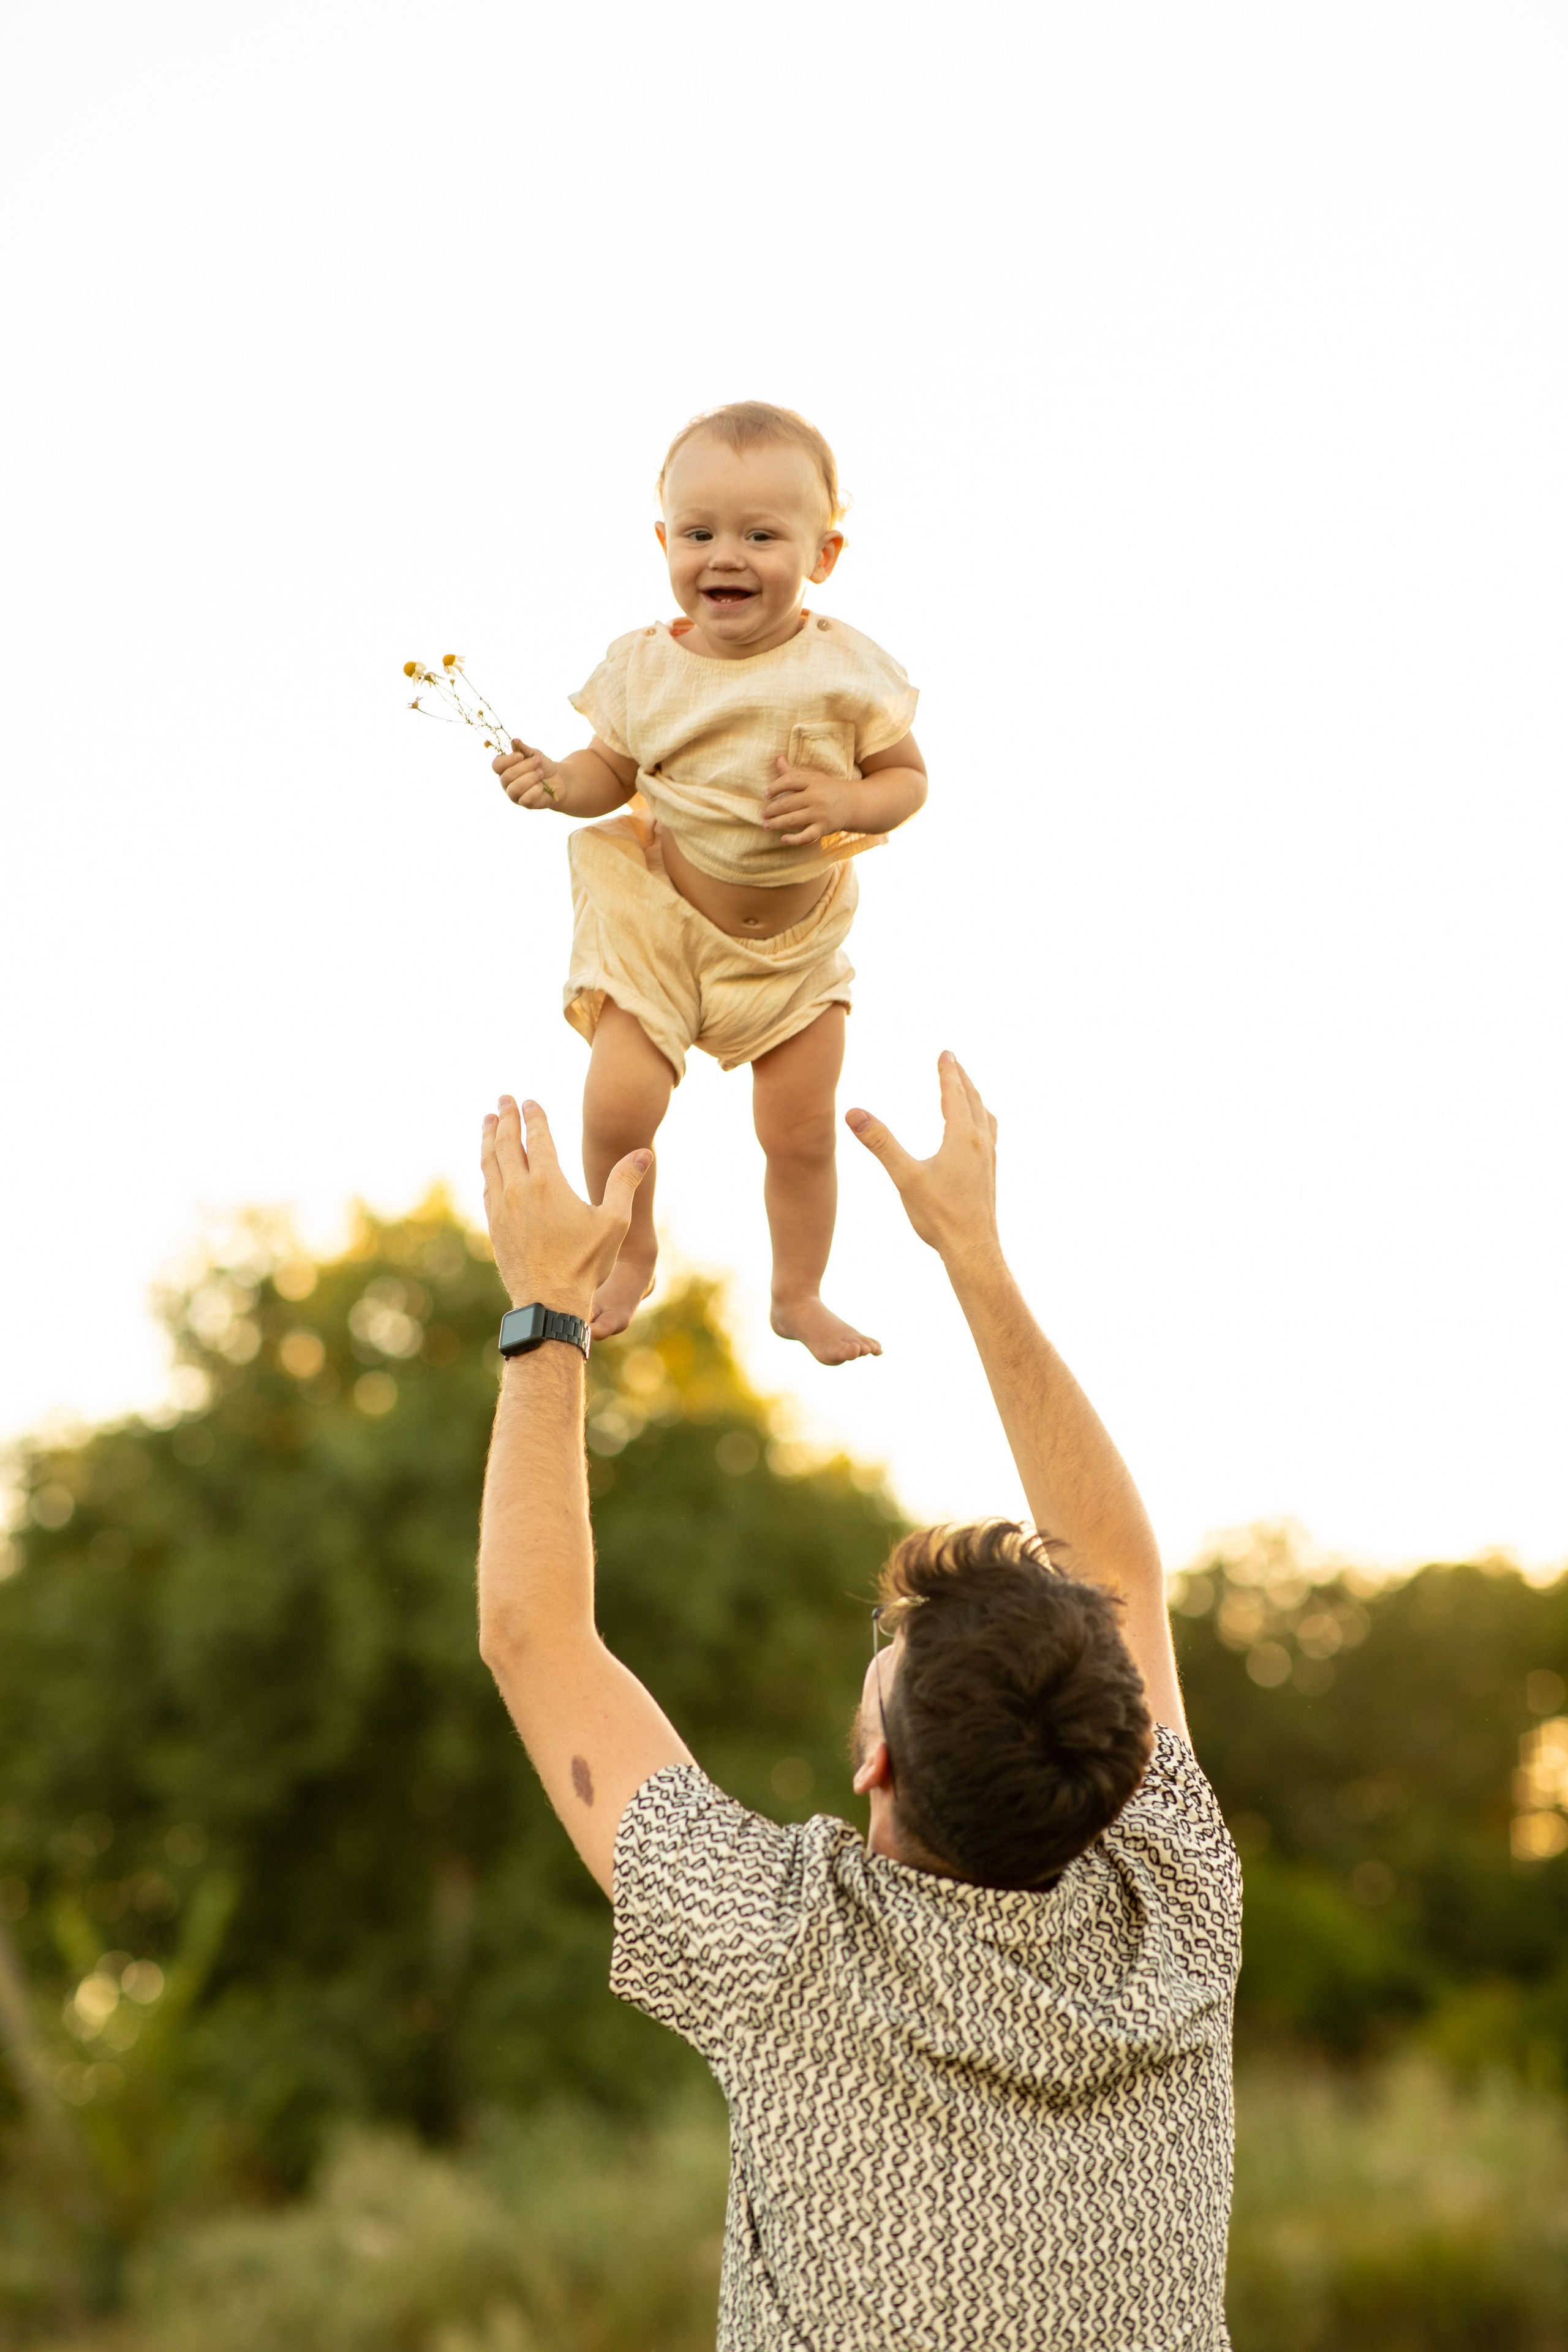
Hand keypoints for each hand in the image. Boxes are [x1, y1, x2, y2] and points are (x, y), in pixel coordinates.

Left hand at [480, 1097, 648, 1317]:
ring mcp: (502, 1209)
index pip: (537, 1138)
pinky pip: (488, 1188)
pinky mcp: (494, 1227)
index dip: (533, 1116)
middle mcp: (519, 1191)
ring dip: (489, 1139)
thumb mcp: (614, 1222)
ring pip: (490, 1163)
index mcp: (548, 1184)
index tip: (529, 1100)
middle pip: (506, 1144)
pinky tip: (489, 1166)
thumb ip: (624, 1183)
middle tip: (504, 1098)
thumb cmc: (585, 1264)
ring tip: (488, 1122)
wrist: (548, 1303)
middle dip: (506, 1118)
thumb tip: (643, 1153)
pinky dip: (488, 1169)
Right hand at [493, 739, 559, 807]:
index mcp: (505, 769)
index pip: (496, 765)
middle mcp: (507, 783)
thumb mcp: (535, 755)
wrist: (559, 780)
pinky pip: (526, 799)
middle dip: (525, 767)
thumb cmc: (542, 766)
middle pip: (507, 776)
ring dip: (530, 778)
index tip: (520, 756)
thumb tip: (515, 740)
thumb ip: (524, 749)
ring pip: (515, 788)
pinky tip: (541, 786)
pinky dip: (535, 790)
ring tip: (540, 773)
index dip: (507, 760)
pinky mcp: (526, 804)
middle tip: (538, 762)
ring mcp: (515, 795)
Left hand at [762, 756, 851, 845]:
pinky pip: (806, 837)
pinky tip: (783, 839)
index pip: (789, 781)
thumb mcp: (812, 778)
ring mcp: (820, 814)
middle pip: (787, 803)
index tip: (766, 794)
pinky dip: (794, 839)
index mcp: (812, 781)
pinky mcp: (823, 828)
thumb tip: (778, 759)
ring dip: (776, 823)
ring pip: (793, 820)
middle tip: (762, 813)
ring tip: (766, 825)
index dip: (775, 788)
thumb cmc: (826, 789)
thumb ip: (792, 772)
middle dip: (772, 809)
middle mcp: (816, 797)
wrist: (852, 803)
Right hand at [845, 1052, 1000, 1264]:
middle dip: (962, 1079)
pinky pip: (988, 1136)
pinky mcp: (989, 1175)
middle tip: (953, 1062)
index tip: (945, 1052)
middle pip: (974, 1100)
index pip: (955, 1093)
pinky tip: (974, 1136)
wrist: (973, 1249)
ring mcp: (989, 1159)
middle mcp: (981, 1143)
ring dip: (974, 1099)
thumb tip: (853, 1113)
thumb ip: (880, 1143)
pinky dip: (980, 1121)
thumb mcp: (905, 1177)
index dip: (948, 1071)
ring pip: (985, 1117)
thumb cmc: (939, 1216)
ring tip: (967, 1092)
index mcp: (962, 1137)